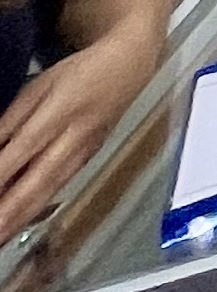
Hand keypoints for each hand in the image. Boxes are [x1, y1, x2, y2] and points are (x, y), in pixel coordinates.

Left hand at [0, 43, 140, 243]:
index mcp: (57, 115)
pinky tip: (18, 223)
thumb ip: (10, 121)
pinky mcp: (86, 163)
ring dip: (19, 220)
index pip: (20, 153)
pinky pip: (56, 190)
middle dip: (8, 214)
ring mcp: (82, 156)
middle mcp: (72, 141)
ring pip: (46, 194)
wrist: (129, 68)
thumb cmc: (79, 74)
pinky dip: (34, 211)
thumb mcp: (37, 88)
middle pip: (35, 184)